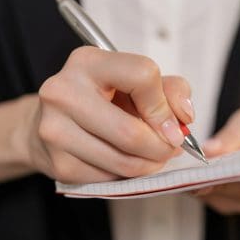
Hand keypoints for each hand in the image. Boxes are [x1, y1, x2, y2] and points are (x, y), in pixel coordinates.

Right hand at [20, 47, 193, 183]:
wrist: (59, 118)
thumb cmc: (104, 97)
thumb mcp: (138, 82)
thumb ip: (171, 90)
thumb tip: (184, 118)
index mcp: (88, 62)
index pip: (142, 76)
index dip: (165, 105)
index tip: (172, 123)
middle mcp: (64, 92)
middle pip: (131, 132)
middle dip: (162, 147)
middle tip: (170, 148)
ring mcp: (55, 130)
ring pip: (123, 161)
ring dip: (149, 164)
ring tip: (153, 155)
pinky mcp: (57, 163)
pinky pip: (109, 178)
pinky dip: (127, 175)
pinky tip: (127, 160)